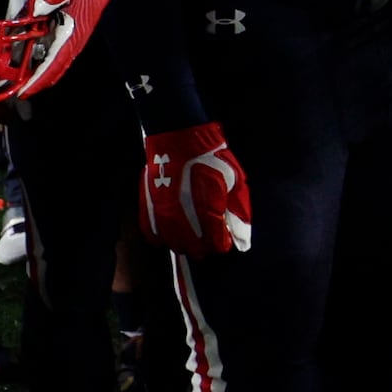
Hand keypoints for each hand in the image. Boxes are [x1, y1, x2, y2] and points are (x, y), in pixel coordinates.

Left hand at [28, 0, 118, 94]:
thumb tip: (36, 9)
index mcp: (75, 28)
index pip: (56, 59)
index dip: (41, 77)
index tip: (26, 89)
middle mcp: (73, 34)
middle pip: (56, 66)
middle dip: (39, 81)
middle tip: (20, 93)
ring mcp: (70, 31)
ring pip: (54, 59)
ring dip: (40, 72)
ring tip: (23, 82)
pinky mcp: (66, 25)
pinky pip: (53, 48)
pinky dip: (42, 58)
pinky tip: (30, 61)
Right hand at [135, 120, 252, 254]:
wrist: (178, 139)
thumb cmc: (210, 158)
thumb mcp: (236, 181)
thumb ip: (239, 212)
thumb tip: (242, 239)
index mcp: (208, 212)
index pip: (217, 246)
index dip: (223, 242)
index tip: (223, 234)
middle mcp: (184, 219)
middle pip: (197, 252)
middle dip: (206, 245)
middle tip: (209, 232)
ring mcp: (163, 216)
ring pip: (175, 246)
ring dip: (185, 242)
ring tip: (191, 229)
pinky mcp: (149, 210)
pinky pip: (154, 237)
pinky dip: (164, 237)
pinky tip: (173, 228)